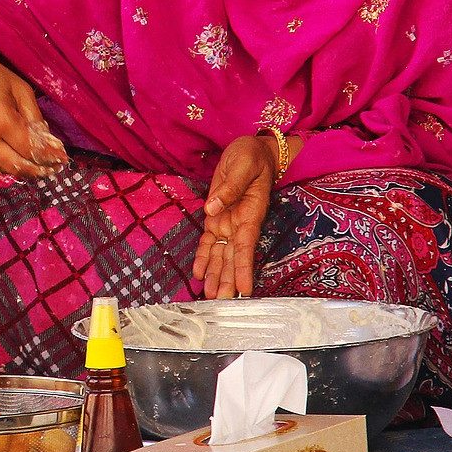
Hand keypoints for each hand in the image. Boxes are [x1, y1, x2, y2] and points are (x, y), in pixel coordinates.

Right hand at [0, 39, 68, 179]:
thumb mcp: (19, 88)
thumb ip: (34, 116)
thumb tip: (48, 140)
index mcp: (1, 120)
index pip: (30, 149)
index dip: (49, 156)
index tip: (62, 159)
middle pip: (17, 166)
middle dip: (38, 171)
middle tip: (52, 169)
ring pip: (3, 168)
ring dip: (22, 170)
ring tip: (38, 166)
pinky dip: (5, 160)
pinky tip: (15, 155)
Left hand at [192, 135, 281, 299]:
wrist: (252, 149)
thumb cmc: (251, 156)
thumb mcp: (242, 165)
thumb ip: (229, 187)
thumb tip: (212, 209)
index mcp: (251, 213)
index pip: (246, 245)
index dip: (244, 268)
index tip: (244, 288)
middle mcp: (240, 223)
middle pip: (233, 256)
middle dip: (227, 280)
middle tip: (220, 302)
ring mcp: (228, 222)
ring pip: (221, 254)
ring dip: (216, 275)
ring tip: (209, 296)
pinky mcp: (217, 217)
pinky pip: (210, 242)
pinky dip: (204, 258)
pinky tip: (198, 275)